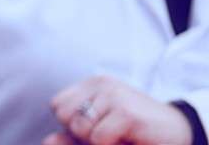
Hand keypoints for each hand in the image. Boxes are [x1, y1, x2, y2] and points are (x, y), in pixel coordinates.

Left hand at [45, 76, 191, 144]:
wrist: (177, 133)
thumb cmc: (133, 133)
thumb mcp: (97, 133)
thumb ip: (71, 136)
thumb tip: (47, 140)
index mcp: (92, 84)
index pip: (57, 105)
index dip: (71, 124)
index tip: (96, 128)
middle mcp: (101, 84)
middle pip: (63, 114)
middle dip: (79, 132)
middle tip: (108, 133)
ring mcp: (114, 95)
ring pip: (79, 127)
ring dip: (96, 140)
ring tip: (118, 136)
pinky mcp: (126, 112)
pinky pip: (97, 138)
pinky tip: (129, 139)